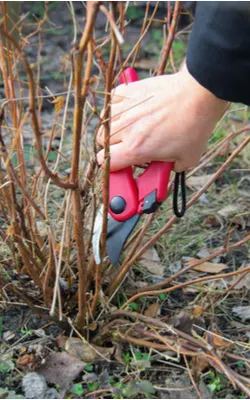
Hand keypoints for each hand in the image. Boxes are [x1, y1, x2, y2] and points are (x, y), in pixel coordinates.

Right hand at [97, 65, 227, 171]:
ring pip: (105, 122)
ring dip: (113, 128)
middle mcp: (126, 129)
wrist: (199, 94)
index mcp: (136, 149)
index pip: (107, 162)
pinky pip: (113, 99)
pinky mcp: (131, 91)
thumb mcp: (187, 159)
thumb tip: (166, 167)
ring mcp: (126, 108)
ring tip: (128, 129)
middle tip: (127, 147)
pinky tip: (128, 110)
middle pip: (103, 142)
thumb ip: (171, 168)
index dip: (112, 167)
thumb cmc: (195, 126)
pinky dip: (117, 105)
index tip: (120, 166)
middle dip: (113, 147)